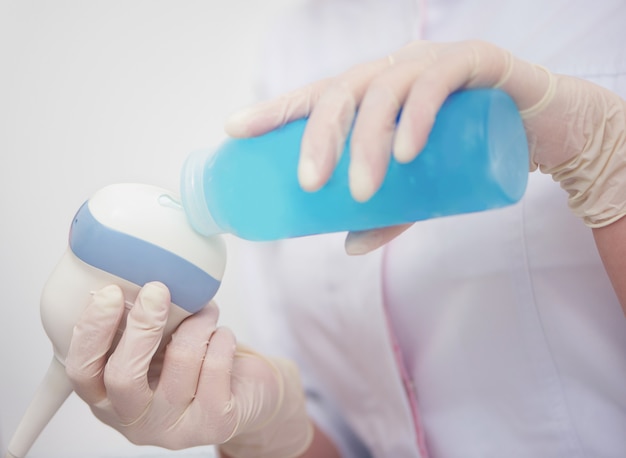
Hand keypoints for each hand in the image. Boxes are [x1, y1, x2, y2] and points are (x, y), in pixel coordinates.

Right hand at [65, 282, 312, 455]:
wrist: (245, 393)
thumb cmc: (194, 363)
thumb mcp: (158, 344)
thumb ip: (139, 324)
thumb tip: (138, 278)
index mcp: (109, 399)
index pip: (83, 372)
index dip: (91, 331)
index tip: (109, 293)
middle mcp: (136, 421)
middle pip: (123, 377)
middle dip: (140, 327)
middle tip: (156, 291)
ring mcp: (175, 428)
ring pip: (181, 361)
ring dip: (197, 323)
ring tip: (206, 311)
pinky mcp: (214, 424)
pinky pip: (215, 366)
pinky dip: (221, 338)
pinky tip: (222, 336)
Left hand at [225, 40, 625, 253]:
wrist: (542, 127)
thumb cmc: (467, 150)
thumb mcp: (421, 187)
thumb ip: (390, 213)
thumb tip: (350, 246)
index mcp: (373, 92)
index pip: (314, 96)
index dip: (273, 111)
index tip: (235, 131)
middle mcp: (394, 70)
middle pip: (341, 92)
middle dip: (319, 137)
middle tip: (310, 186)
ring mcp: (431, 63)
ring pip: (385, 91)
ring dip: (368, 141)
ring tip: (363, 190)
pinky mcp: (474, 63)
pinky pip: (438, 82)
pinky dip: (419, 116)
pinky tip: (407, 150)